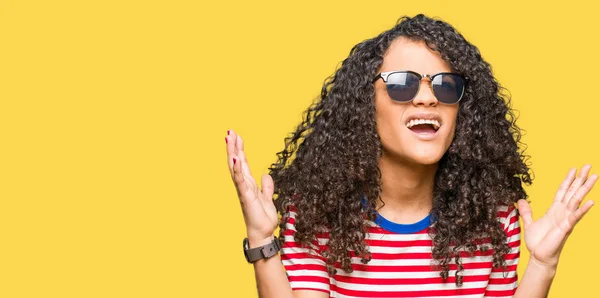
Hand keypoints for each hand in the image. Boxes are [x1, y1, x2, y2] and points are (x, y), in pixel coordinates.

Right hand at [225, 129, 277, 246]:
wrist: (263, 233)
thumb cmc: (263, 218)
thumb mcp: (268, 198)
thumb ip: (267, 187)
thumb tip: (266, 175)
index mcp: (249, 184)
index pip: (242, 163)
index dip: (239, 149)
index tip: (236, 135)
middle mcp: (244, 184)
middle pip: (236, 161)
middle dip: (233, 146)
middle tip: (229, 131)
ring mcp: (243, 189)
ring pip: (235, 167)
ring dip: (232, 152)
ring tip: (229, 138)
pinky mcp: (246, 196)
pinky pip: (240, 180)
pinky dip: (237, 169)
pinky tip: (235, 157)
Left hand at [517, 164, 596, 267]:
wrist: (539, 256)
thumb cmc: (537, 242)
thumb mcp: (529, 223)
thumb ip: (526, 211)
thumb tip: (520, 200)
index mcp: (554, 210)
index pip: (563, 191)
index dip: (568, 179)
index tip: (574, 168)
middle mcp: (562, 212)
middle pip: (573, 191)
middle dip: (581, 179)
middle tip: (589, 166)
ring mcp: (566, 219)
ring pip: (577, 200)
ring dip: (585, 188)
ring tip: (594, 177)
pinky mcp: (566, 227)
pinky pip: (575, 216)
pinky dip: (583, 209)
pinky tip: (591, 201)